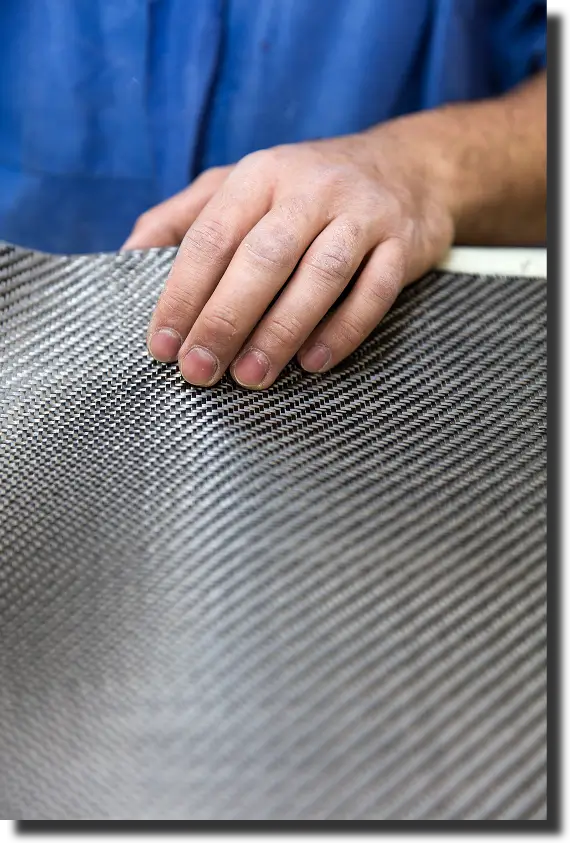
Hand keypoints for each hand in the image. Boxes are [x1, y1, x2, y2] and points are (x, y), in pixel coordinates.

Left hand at [125, 130, 454, 387]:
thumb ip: (183, 217)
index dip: (182, 295)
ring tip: (251, 377)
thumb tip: (127, 256)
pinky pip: (374, 292)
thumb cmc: (305, 189)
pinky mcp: (402, 243)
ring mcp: (362, 214)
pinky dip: (344, 330)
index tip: (163, 346)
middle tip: (200, 371)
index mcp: (261, 175)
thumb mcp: (241, 185)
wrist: (407, 167)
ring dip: (281, 331)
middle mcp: (310, 189)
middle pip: (262, 259)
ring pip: (319, 276)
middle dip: (225, 320)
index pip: (212, 238)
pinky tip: (314, 363)